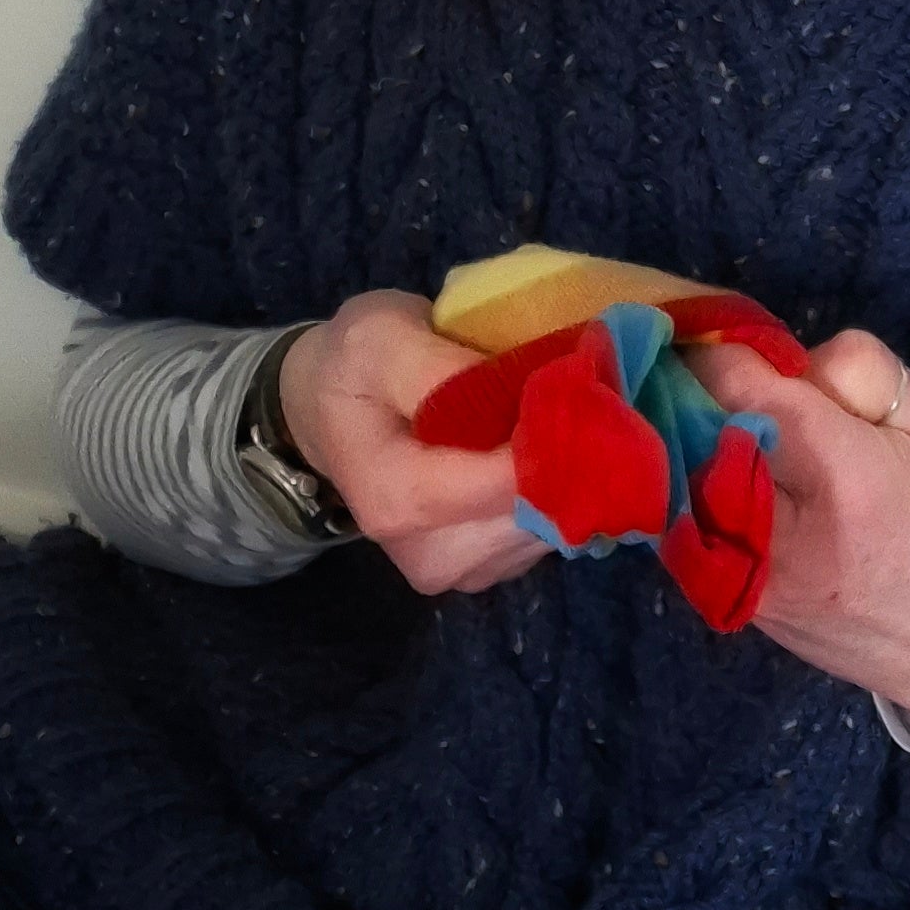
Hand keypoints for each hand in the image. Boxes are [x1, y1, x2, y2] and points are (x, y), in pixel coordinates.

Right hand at [278, 289, 550, 596]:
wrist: (325, 409)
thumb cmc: (354, 368)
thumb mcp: (380, 339)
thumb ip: (441, 368)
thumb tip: (522, 390)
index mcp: (399, 503)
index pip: (508, 484)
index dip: (556, 433)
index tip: (584, 380)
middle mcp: (434, 555)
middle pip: (539, 512)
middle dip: (571, 449)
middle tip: (580, 385)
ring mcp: (465, 569)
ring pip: (556, 524)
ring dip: (573, 467)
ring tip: (563, 407)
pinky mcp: (490, 566)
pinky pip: (552, 530)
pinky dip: (562, 485)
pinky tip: (547, 441)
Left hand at [680, 329, 909, 731]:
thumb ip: (857, 370)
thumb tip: (780, 356)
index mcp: (843, 476)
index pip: (742, 391)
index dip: (718, 353)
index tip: (716, 334)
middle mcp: (784, 533)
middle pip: (694, 434)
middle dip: (694, 396)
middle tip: (707, 375)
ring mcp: (752, 578)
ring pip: (679, 482)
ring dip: (686, 444)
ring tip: (712, 425)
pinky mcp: (735, 605)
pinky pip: (688, 526)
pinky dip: (692, 490)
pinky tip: (718, 474)